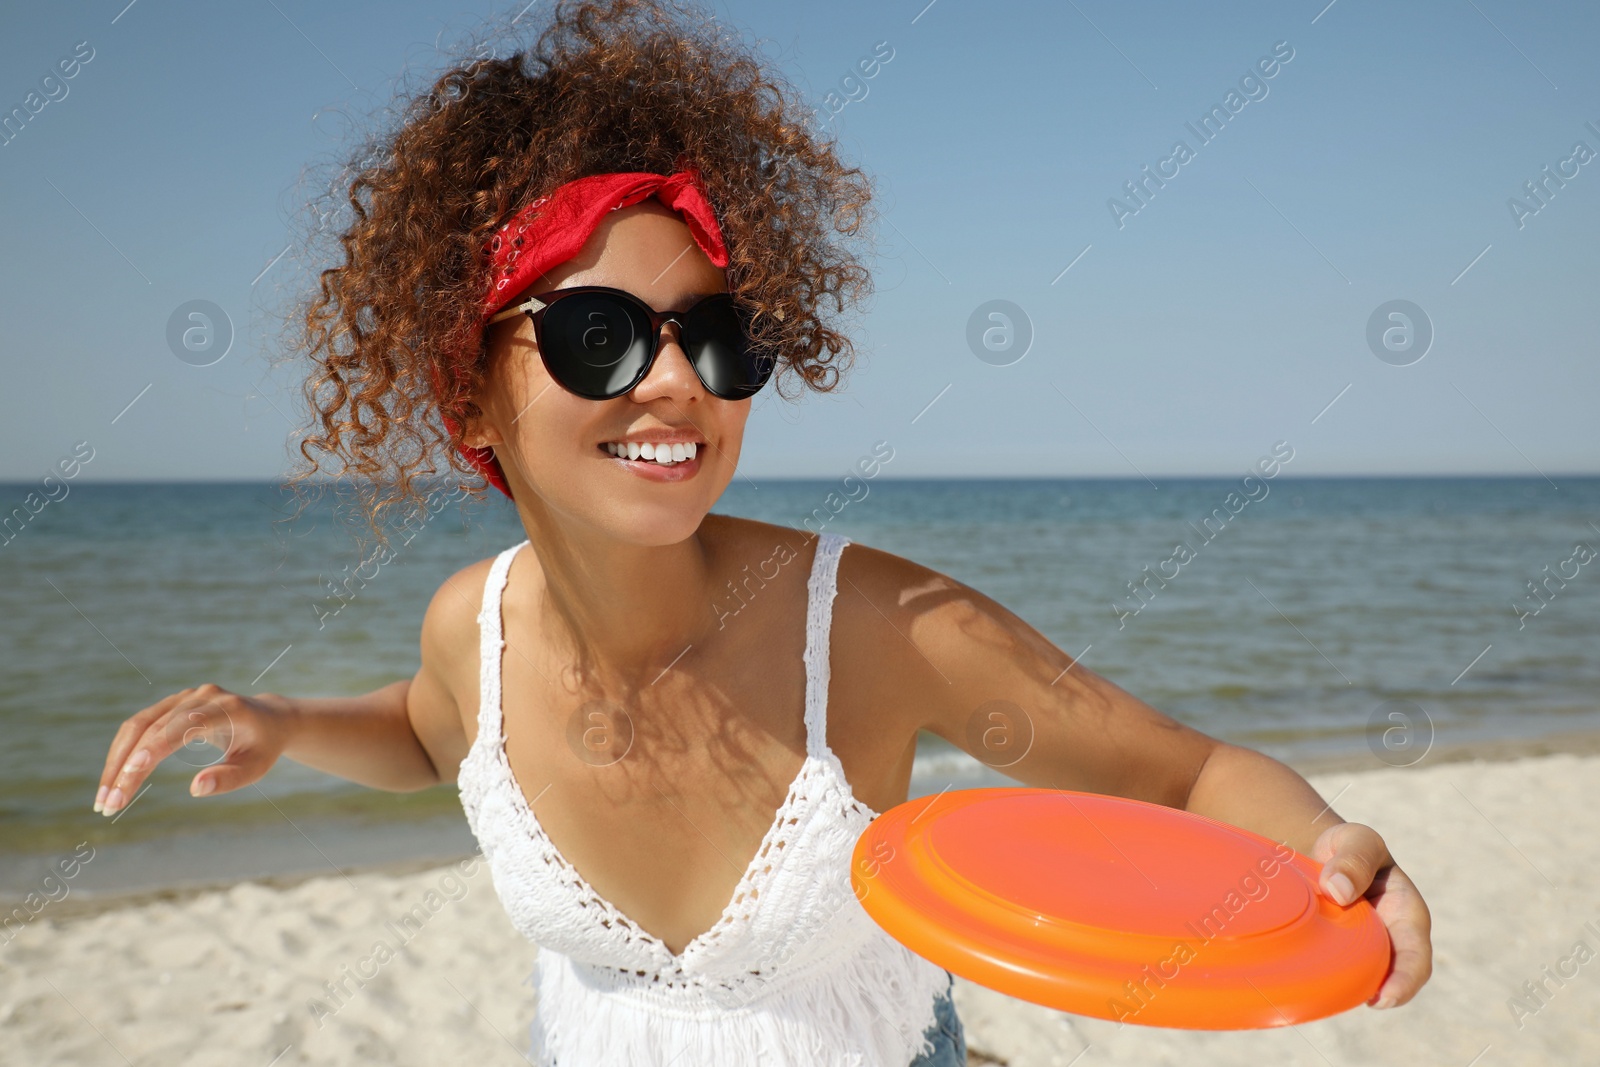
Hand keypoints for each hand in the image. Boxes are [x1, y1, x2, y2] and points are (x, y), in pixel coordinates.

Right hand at [95, 683, 292, 815]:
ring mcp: (184, 697)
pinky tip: (114, 779)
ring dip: (116, 761)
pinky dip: (122, 752)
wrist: (268, 719)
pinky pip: (139, 725)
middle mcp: (201, 697)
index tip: (131, 774)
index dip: (155, 747)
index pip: (183, 725)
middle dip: (126, 767)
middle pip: (153, 727)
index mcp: (227, 708)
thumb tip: (195, 789)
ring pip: (138, 725)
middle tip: (108, 804)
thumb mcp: (256, 767)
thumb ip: (230, 778)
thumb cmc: (263, 747)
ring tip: (104, 799)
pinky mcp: (171, 704)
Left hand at [1311, 821, 1432, 1008]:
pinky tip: (1307, 981)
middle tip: (1360, 1001)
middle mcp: (1388, 937)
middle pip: (1392, 977)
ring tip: (1329, 993)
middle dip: (1381, 994)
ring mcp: (1362, 947)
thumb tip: (1337, 891)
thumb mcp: (1355, 840)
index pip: (1415, 955)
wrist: (1319, 851)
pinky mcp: (1336, 951)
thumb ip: (1353, 859)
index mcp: (1404, 913)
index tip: (1384, 997)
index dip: (1405, 980)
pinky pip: (1335, 971)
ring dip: (1349, 987)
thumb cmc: (1346, 847)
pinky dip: (1326, 979)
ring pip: (1361, 979)